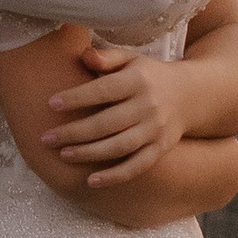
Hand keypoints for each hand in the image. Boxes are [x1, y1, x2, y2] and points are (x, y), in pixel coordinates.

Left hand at [43, 43, 190, 186]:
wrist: (190, 95)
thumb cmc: (147, 76)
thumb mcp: (131, 59)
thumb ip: (107, 57)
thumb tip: (84, 55)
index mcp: (138, 80)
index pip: (103, 90)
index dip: (77, 98)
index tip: (51, 104)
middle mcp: (148, 106)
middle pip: (107, 123)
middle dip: (74, 132)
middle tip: (46, 138)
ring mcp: (155, 130)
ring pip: (119, 147)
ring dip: (89, 154)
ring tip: (63, 155)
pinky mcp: (160, 149)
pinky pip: (137, 167)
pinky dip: (115, 177)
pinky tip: (91, 181)